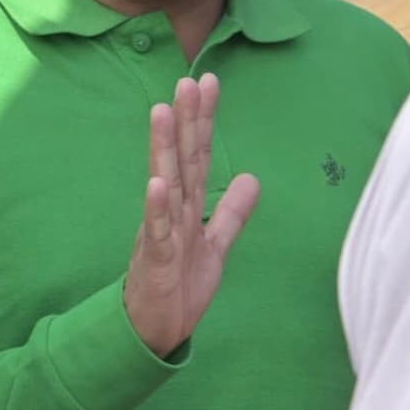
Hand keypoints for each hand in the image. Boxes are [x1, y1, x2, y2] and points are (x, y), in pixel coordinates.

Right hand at [123, 74, 261, 356]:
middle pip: (182, 158)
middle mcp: (172, 210)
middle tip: (190, 80)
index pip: (200, 154)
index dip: (205, 119)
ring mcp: (162, 231)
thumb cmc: (179, 284)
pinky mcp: (156, 258)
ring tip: (163, 111)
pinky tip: (156, 183)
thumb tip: (253, 178)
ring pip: (165, 183)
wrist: (156, 329)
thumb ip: (232, 212)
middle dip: (186, 120)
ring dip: (163, 149)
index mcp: (188, 205)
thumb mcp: (215, 245)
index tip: (210, 81)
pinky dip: (156, 207)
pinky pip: (157, 230)